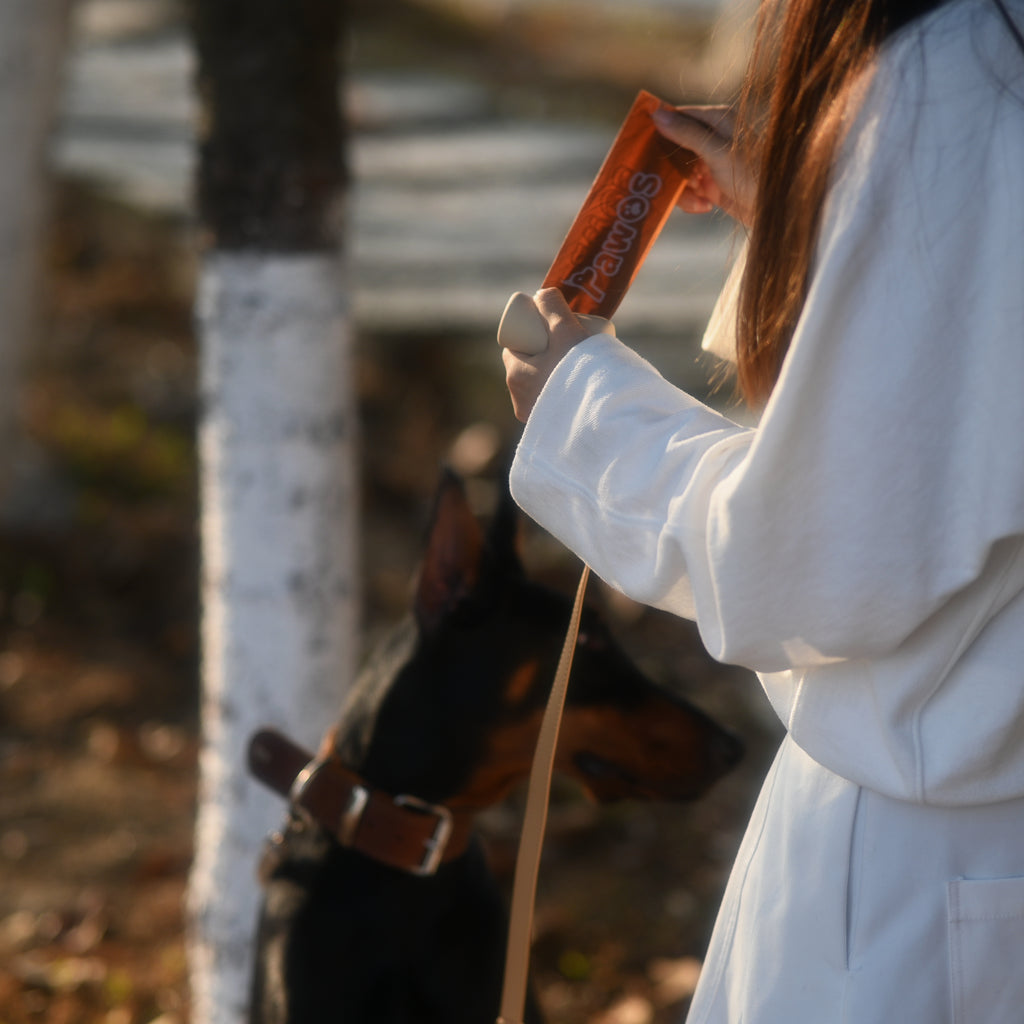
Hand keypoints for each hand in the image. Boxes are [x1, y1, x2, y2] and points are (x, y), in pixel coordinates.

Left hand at [502, 288, 589, 421]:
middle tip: (567, 342)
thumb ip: (552, 305)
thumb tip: (542, 295)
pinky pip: (550, 403)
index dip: (529, 333)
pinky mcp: (550, 428)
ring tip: (575, 364)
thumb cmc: (580, 371)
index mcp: (515, 376)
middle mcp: (519, 400)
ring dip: (551, 373)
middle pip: (527, 365)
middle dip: (542, 351)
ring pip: (538, 385)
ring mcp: (534, 417)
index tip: (549, 327)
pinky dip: (559, 392)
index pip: (515, 346)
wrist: (600, 415)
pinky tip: (574, 387)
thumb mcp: (564, 329)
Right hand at [652, 105, 754, 226]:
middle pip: (673, 148)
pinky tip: (705, 206)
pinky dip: (691, 199)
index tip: (642, 148)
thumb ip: (686, 133)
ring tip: (699, 200)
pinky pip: (686, 189)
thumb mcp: (716, 152)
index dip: (660, 132)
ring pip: (677, 172)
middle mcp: (711, 138)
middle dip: (671, 170)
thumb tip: (656, 114)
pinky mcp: (710, 184)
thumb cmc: (751, 176)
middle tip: (677, 182)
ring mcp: (709, 162)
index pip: (677, 117)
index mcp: (716, 120)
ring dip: (683, 190)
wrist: (773, 211)